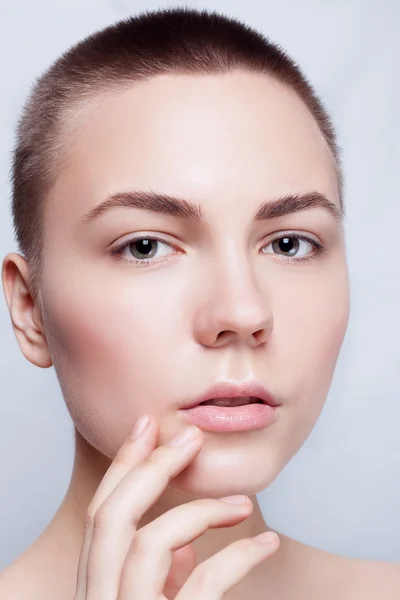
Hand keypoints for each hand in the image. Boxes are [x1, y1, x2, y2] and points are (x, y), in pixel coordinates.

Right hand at [74, 413, 279, 599]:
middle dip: (151, 467)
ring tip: (244, 503)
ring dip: (202, 510)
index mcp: (94, 590)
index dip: (122, 465)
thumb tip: (186, 552)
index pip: (99, 516)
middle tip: (191, 436)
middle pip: (110, 517)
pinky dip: (240, 556)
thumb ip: (160, 583)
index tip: (146, 423)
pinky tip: (267, 545)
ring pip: (151, 542)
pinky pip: (204, 581)